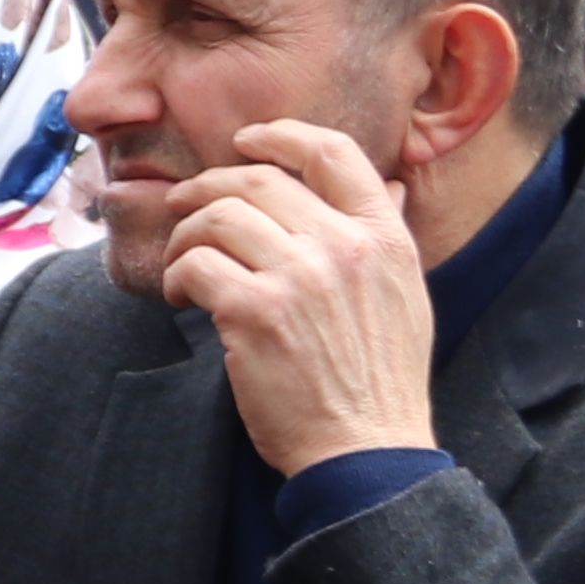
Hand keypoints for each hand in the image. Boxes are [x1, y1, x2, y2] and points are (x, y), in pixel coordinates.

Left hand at [159, 119, 439, 474]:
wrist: (366, 449)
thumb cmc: (378, 378)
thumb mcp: (405, 294)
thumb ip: (386, 235)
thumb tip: (388, 182)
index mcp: (386, 237)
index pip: (334, 153)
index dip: (281, 134)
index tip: (246, 140)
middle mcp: (346, 248)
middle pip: (258, 181)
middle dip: (208, 187)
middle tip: (181, 206)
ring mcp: (301, 277)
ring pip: (217, 218)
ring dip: (187, 238)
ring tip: (187, 269)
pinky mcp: (256, 312)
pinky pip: (197, 265)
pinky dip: (179, 277)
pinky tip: (186, 300)